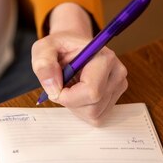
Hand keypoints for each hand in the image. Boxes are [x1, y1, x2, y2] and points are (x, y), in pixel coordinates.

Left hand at [31, 3, 127, 124]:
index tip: (55, 87)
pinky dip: (81, 110)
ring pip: (94, 114)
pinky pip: (97, 116)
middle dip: (70, 102)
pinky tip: (76, 93)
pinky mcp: (115, 97)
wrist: (71, 46)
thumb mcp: (43, 48)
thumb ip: (43, 65)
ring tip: (69, 86)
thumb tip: (53, 88)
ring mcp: (118, 86)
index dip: (68, 96)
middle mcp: (116, 72)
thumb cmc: (59, 47)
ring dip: (75, 106)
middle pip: (93, 106)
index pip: (91, 92)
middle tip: (60, 84)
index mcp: (104, 57)